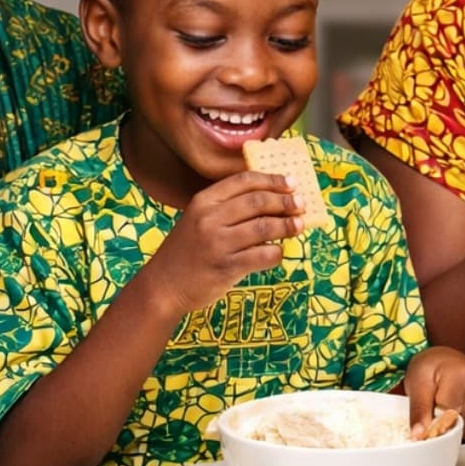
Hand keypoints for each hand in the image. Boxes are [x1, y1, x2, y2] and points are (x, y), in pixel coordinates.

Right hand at [137, 171, 301, 314]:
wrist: (163, 286)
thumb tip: (271, 199)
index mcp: (203, 201)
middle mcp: (209, 218)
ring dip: (288, 225)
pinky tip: (278, 252)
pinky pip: (264, 255)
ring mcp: (218, 243)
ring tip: (299, 225)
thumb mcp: (198, 220)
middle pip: (258, 201)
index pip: (244, 181)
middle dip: (285, 200)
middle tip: (301, 203)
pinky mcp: (227, 267)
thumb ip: (227, 208)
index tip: (291, 182)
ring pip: (265, 227)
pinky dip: (277, 252)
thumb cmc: (187, 252)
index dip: (272, 179)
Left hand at [402, 346, 464, 438]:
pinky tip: (461, 410)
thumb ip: (419, 410)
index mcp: (461, 376)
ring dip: (457, 427)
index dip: (434, 423)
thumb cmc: (431, 368)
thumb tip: (420, 434)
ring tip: (450, 406)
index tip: (427, 415)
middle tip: (437, 406)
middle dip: (446, 424)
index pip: (448, 418)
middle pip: (461, 426)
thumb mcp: (417, 383)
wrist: (445, 361)